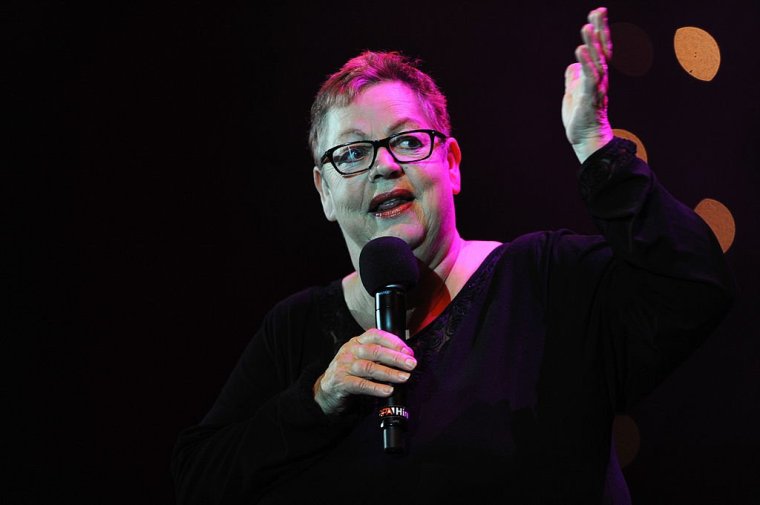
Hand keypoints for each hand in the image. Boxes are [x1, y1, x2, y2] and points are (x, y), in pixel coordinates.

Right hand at [313, 329, 416, 415]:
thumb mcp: (362, 358)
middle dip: (396, 357)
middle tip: (411, 364)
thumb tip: (405, 357)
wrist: (326, 389)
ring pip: (369, 367)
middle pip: (375, 351)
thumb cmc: (349, 372)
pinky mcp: (341, 382)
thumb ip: (379, 355)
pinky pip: (360, 384)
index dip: (393, 342)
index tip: (408, 351)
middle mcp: (350, 351)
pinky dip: (376, 388)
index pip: (376, 335)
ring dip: (389, 372)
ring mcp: (344, 366)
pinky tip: (388, 390)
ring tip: (404, 377)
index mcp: (357, 342)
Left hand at [562, 7, 614, 162]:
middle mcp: (600, 77)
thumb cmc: (581, 117)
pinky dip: (586, 63)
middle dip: (600, 30)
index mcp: (595, 74)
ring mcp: (596, 87)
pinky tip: (579, 51)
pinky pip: (589, 78)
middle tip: (598, 11)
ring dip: (592, 43)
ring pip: (597, 61)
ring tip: (586, 27)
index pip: (599, 49)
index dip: (599, 31)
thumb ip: (574, 77)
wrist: (586, 139)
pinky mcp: (590, 97)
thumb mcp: (573, 93)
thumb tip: (573, 65)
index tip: (597, 13)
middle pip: (602, 49)